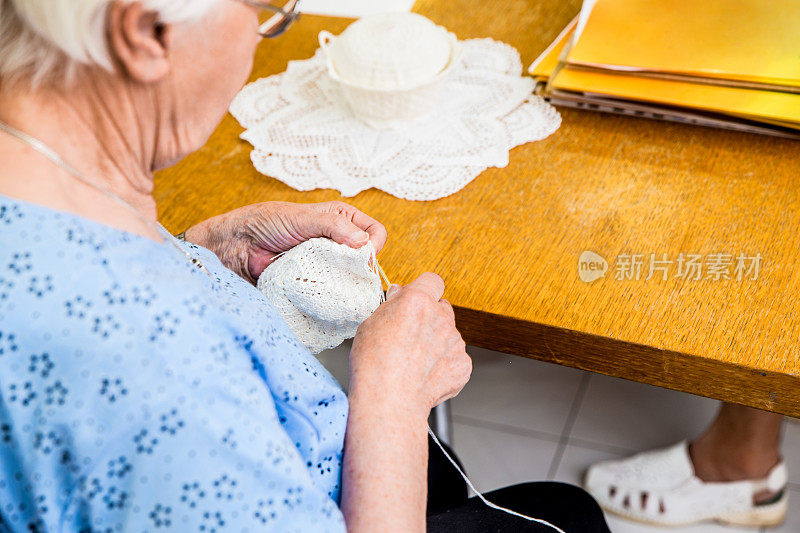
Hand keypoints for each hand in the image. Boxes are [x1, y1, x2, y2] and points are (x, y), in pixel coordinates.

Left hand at [183, 201, 386, 283]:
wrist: (236, 246)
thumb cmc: (267, 223)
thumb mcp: (303, 218)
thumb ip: (334, 226)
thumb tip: (363, 243)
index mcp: (341, 220)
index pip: (375, 233)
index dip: (373, 244)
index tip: (361, 255)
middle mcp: (337, 242)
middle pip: (366, 260)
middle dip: (361, 269)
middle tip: (345, 275)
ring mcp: (326, 264)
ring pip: (351, 280)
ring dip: (345, 284)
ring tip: (331, 286)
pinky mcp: (313, 282)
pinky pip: (331, 294)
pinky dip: (330, 297)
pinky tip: (321, 296)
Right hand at [349, 273, 471, 417]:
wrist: (389, 401)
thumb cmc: (374, 365)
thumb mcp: (371, 324)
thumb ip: (391, 306)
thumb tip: (399, 296)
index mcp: (418, 301)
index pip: (432, 281)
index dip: (424, 289)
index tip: (416, 299)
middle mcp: (442, 317)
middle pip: (442, 308)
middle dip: (429, 317)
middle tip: (410, 335)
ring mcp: (455, 342)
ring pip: (448, 335)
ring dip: (436, 343)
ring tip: (413, 362)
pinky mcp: (463, 364)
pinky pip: (454, 358)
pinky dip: (443, 366)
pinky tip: (425, 376)